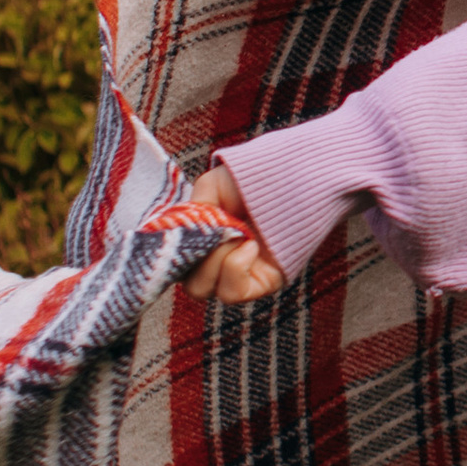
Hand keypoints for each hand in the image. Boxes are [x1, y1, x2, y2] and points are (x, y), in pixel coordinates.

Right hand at [184, 164, 287, 305]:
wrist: (298, 173)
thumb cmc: (256, 176)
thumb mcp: (211, 187)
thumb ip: (191, 214)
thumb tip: (183, 240)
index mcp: (204, 238)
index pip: (174, 261)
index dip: (167, 255)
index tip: (175, 238)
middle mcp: (219, 259)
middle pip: (185, 281)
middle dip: (193, 258)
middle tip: (214, 233)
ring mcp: (241, 273)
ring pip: (202, 289)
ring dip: (213, 261)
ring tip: (237, 234)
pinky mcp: (263, 282)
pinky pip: (232, 292)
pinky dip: (233, 267)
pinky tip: (250, 244)